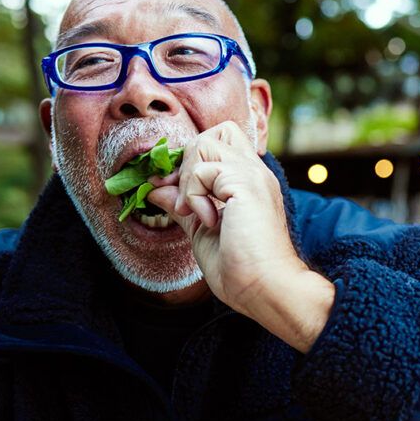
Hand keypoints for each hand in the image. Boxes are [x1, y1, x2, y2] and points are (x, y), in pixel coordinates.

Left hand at [146, 121, 332, 352]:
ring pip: (204, 143)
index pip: (220, 143)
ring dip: (187, 177)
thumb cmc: (240, 270)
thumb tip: (154, 190)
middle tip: (183, 198)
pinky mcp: (245, 184)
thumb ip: (182, 206)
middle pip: (216, 131)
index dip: (189, 161)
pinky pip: (202, 169)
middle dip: (188, 159)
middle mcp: (254, 171)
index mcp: (248, 182)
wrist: (265, 289)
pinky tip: (207, 220)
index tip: (173, 194)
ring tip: (193, 212)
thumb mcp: (201, 231)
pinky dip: (193, 194)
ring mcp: (252, 175)